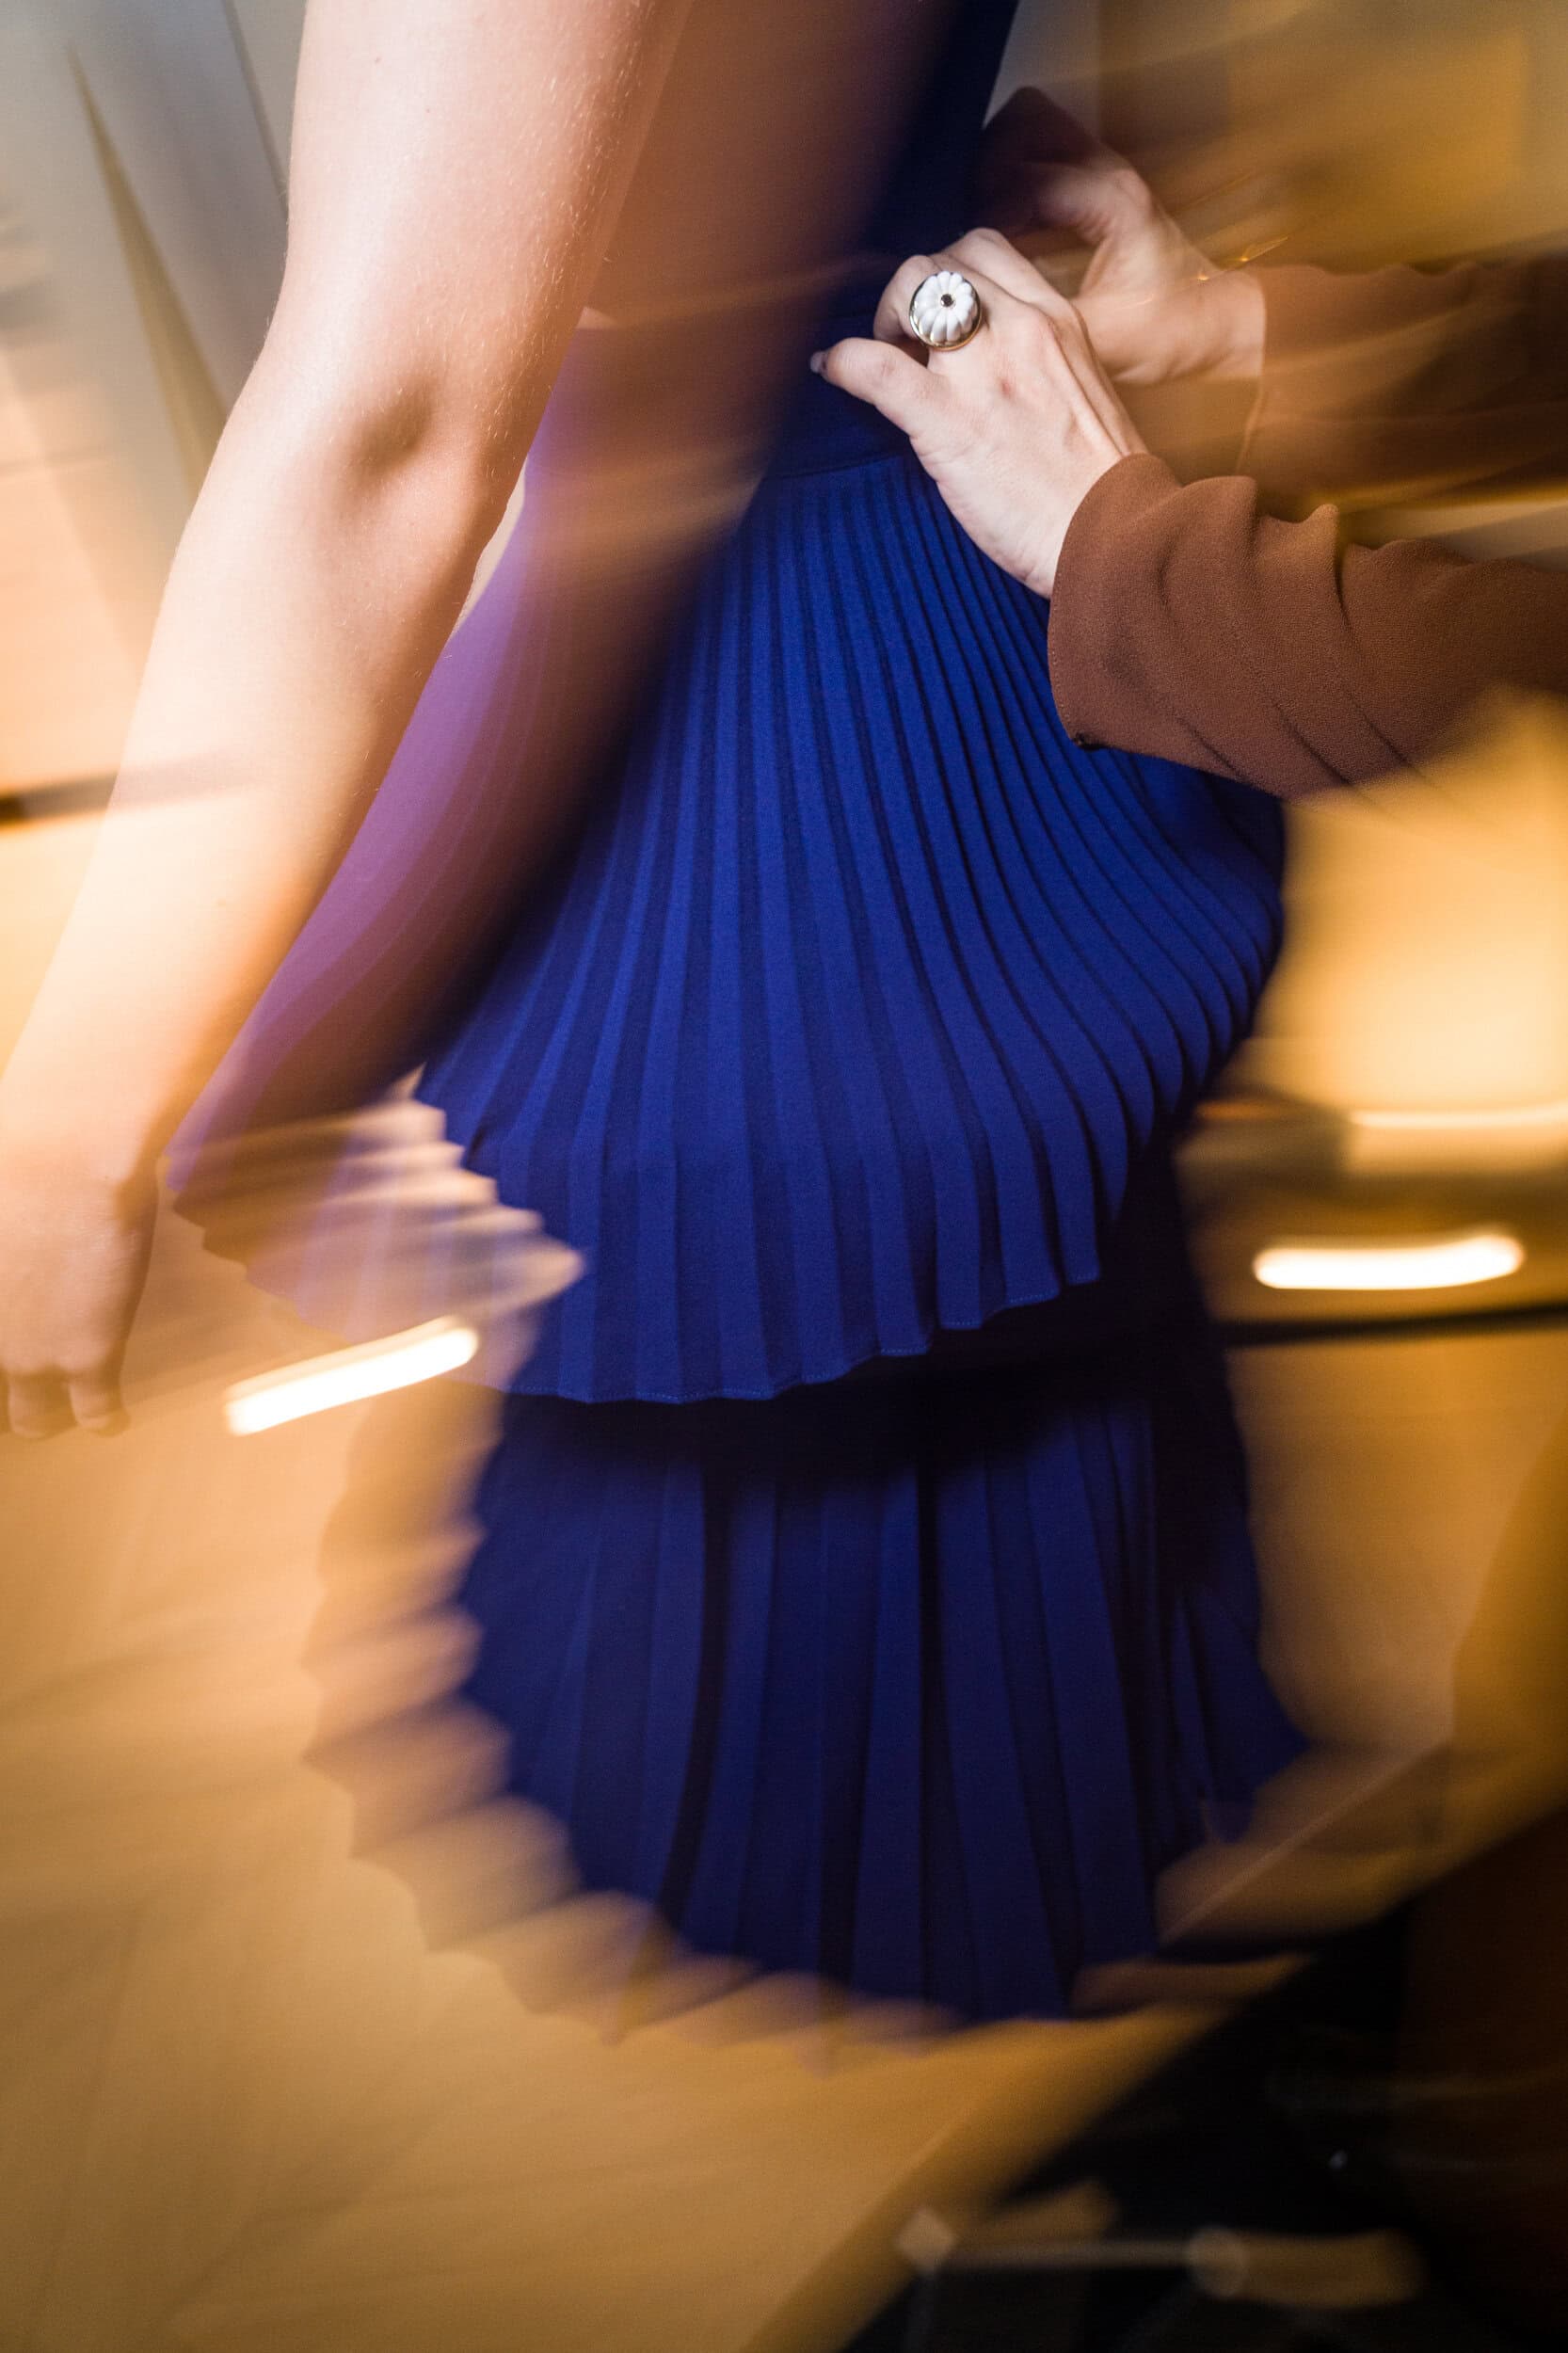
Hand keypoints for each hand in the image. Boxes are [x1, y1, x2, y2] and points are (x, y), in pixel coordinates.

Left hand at [0, 1141, 155, 1434]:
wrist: (64, 1151)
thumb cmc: (9, 1147)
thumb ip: (1, 1235)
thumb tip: (16, 1232)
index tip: (12, 1335)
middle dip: (8, 1397)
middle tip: (21, 1383)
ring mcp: (29, 1354)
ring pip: (31, 1423)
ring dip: (44, 1418)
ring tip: (63, 1411)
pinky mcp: (89, 1355)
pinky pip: (97, 1415)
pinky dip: (105, 1420)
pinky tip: (113, 1417)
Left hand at [813, 230, 1145, 597]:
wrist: (1112, 536)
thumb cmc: (1101, 487)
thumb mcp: (1083, 396)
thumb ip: (1043, 366)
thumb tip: (999, 370)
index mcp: (1058, 321)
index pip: (988, 252)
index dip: (949, 274)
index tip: (938, 314)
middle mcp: (1022, 327)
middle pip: (944, 260)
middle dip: (912, 290)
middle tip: (902, 338)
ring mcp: (982, 370)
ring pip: (911, 288)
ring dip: (883, 315)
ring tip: (879, 354)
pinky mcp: (947, 420)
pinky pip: (876, 367)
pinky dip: (844, 362)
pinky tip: (831, 371)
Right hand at [972, 87, 1262, 385]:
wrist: (1210, 325)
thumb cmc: (1167, 333)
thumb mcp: (1100, 338)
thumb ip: (1039, 317)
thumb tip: (981, 307)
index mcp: (1112, 200)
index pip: (1026, 177)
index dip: (987, 212)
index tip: (975, 255)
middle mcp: (1107, 170)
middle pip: (1025, 120)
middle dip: (988, 165)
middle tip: (975, 221)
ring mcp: (1102, 170)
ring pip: (1029, 127)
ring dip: (997, 165)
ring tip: (985, 223)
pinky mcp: (1094, 184)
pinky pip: (1038, 154)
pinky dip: (1011, 179)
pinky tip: (1004, 229)